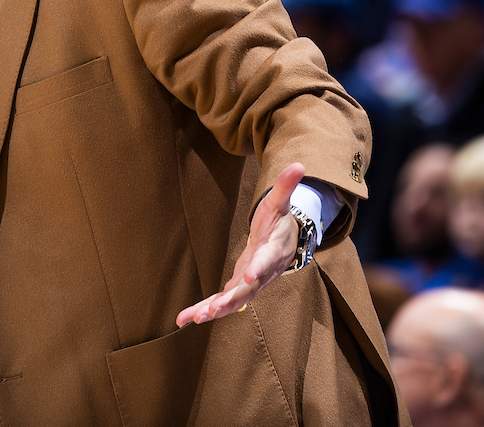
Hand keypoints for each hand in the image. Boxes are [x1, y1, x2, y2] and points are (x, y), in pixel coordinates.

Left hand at [175, 163, 305, 326]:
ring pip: (233, 302)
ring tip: (193, 318)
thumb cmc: (278, 222)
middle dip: (229, 301)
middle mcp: (261, 274)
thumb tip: (298, 164)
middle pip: (246, 291)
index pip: (265, 262)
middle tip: (212, 310)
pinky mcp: (238, 289)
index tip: (248, 278)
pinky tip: (184, 319)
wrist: (283, 245)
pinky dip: (204, 311)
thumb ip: (286, 186)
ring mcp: (249, 285)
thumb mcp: (279, 203)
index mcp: (271, 252)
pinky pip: (221, 303)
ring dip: (214, 311)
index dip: (257, 270)